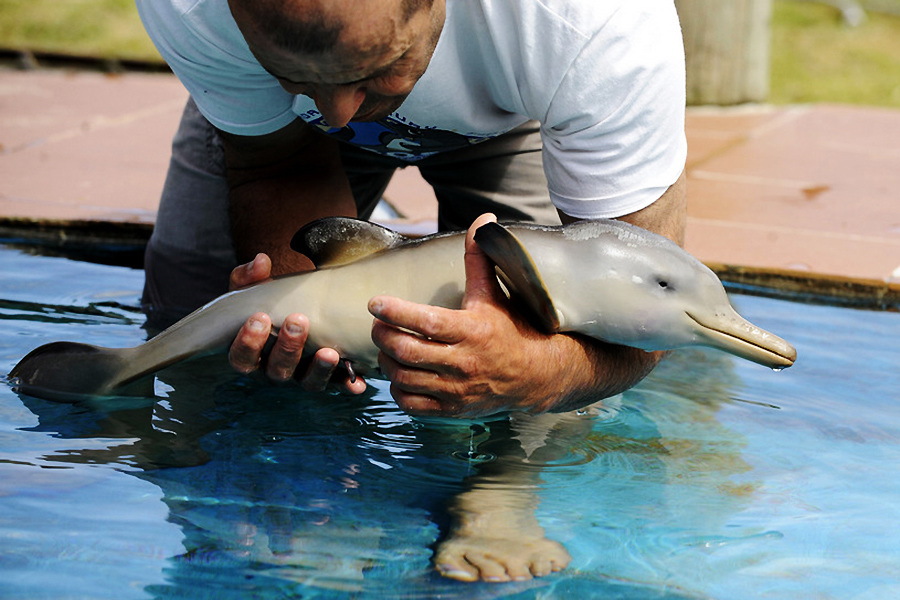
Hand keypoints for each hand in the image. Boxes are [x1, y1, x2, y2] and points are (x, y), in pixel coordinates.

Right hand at [227, 253, 366, 393]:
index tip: (260, 317)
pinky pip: (336, 386)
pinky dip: (347, 384)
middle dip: (287, 346)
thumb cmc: (268, 304)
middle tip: (298, 321)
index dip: (248, 341)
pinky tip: (357, 382)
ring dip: (318, 369)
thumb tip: (261, 261)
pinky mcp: (327, 377)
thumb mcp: (252, 291)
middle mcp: (273, 370)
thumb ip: (250, 277)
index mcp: (251, 352)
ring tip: (329, 353)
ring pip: (306, 382)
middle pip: (276, 370)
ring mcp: (301, 376)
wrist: (295, 311)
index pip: (241, 356)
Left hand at [369, 214, 581, 417]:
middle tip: (377, 324)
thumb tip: (484, 219)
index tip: (375, 302)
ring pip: (404, 378)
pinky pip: (411, 405)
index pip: (425, 322)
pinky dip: (397, 389)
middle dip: (382, 335)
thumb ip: (480, 258)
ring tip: (386, 346)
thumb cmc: (510, 328)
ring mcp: (456, 390)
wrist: (535, 375)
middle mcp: (463, 362)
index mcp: (471, 330)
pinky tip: (399, 373)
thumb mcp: (493, 293)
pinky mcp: (452, 410)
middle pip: (406, 351)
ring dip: (386, 361)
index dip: (395, 311)